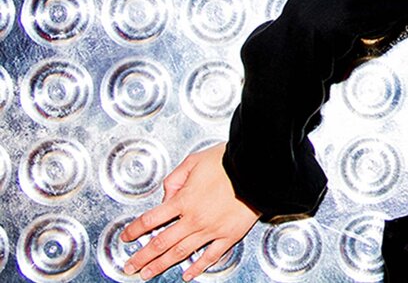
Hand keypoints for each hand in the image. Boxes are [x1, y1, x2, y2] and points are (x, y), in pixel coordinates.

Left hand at [119, 142, 260, 280]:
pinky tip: (188, 274)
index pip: (150, 220)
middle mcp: (194, 218)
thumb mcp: (194, 161)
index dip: (135, 230)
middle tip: (130, 266)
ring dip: (161, 265)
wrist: (257, 169)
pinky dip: (198, 267)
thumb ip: (174, 179)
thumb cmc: (228, 161)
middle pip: (161, 242)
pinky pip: (210, 256)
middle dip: (142, 256)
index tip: (127, 237)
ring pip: (180, 252)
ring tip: (148, 273)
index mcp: (183, 200)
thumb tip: (165, 195)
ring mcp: (211, 229)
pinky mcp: (229, 235)